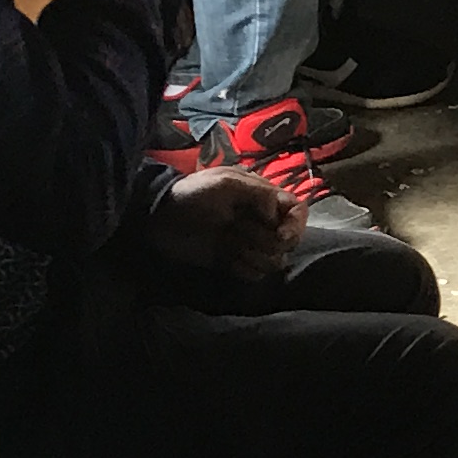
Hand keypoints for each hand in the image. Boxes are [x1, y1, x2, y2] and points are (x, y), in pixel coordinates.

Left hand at [145, 166, 301, 278]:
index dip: (295, 226)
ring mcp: (248, 243)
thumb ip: (259, 194)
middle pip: (287, 241)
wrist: (160, 217)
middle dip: (264, 240)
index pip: (298, 212)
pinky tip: (226, 259)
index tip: (281, 236)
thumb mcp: (226, 183)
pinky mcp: (233, 262)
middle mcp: (260, 221)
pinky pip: (255, 274)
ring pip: (273, 261)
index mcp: (262, 198)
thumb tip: (276, 215)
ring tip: (229, 245)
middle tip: (237, 229)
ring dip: (253, 256)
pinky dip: (243, 269)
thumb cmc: (193, 193)